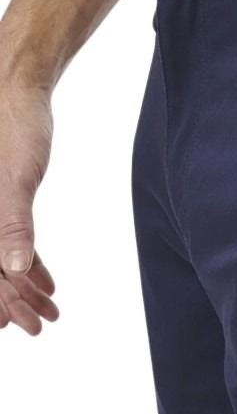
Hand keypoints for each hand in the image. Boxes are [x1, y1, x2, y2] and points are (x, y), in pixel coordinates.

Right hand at [0, 82, 58, 334]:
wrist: (14, 87)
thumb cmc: (13, 125)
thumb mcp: (16, 178)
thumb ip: (12, 223)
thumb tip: (14, 268)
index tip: (15, 327)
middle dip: (12, 300)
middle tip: (41, 325)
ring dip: (23, 286)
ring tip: (51, 309)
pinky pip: (8, 239)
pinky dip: (27, 262)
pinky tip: (47, 281)